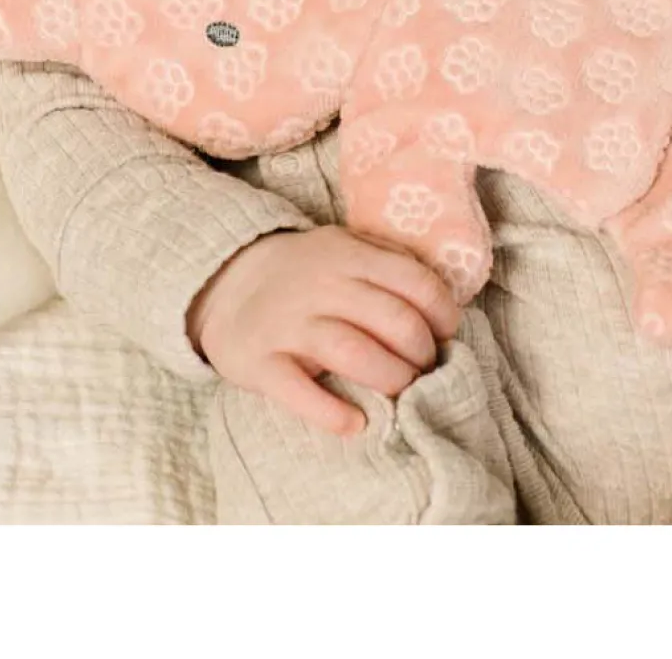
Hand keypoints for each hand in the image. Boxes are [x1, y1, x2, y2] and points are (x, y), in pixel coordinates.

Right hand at [185, 226, 462, 436]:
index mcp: (348, 254)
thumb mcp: (344, 248)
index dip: (443, 313)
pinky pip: (297, 391)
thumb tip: (443, 301)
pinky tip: (355, 423)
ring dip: (391, 378)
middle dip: (422, 353)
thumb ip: (388, 263)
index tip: (447, 335)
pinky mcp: (259, 362)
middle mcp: (320, 285)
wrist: (224, 281)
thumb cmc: (303, 273)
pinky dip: (331, 412)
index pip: (415, 282)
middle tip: (424, 368)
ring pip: (353, 352)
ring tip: (400, 391)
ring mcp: (287, 324)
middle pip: (392, 320)